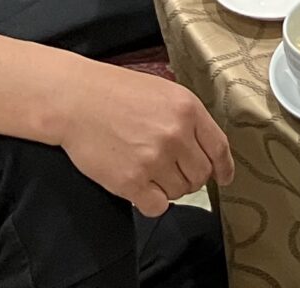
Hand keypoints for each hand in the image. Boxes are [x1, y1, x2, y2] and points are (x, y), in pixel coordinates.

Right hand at [49, 62, 234, 215]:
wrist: (76, 100)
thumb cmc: (116, 93)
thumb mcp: (163, 91)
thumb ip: (187, 118)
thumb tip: (205, 148)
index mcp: (187, 109)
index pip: (219, 147)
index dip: (224, 167)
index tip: (223, 177)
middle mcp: (175, 135)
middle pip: (200, 175)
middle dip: (189, 177)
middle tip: (171, 170)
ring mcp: (153, 159)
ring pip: (180, 192)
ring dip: (168, 188)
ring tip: (148, 171)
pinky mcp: (130, 181)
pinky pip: (157, 207)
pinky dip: (152, 202)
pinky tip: (141, 188)